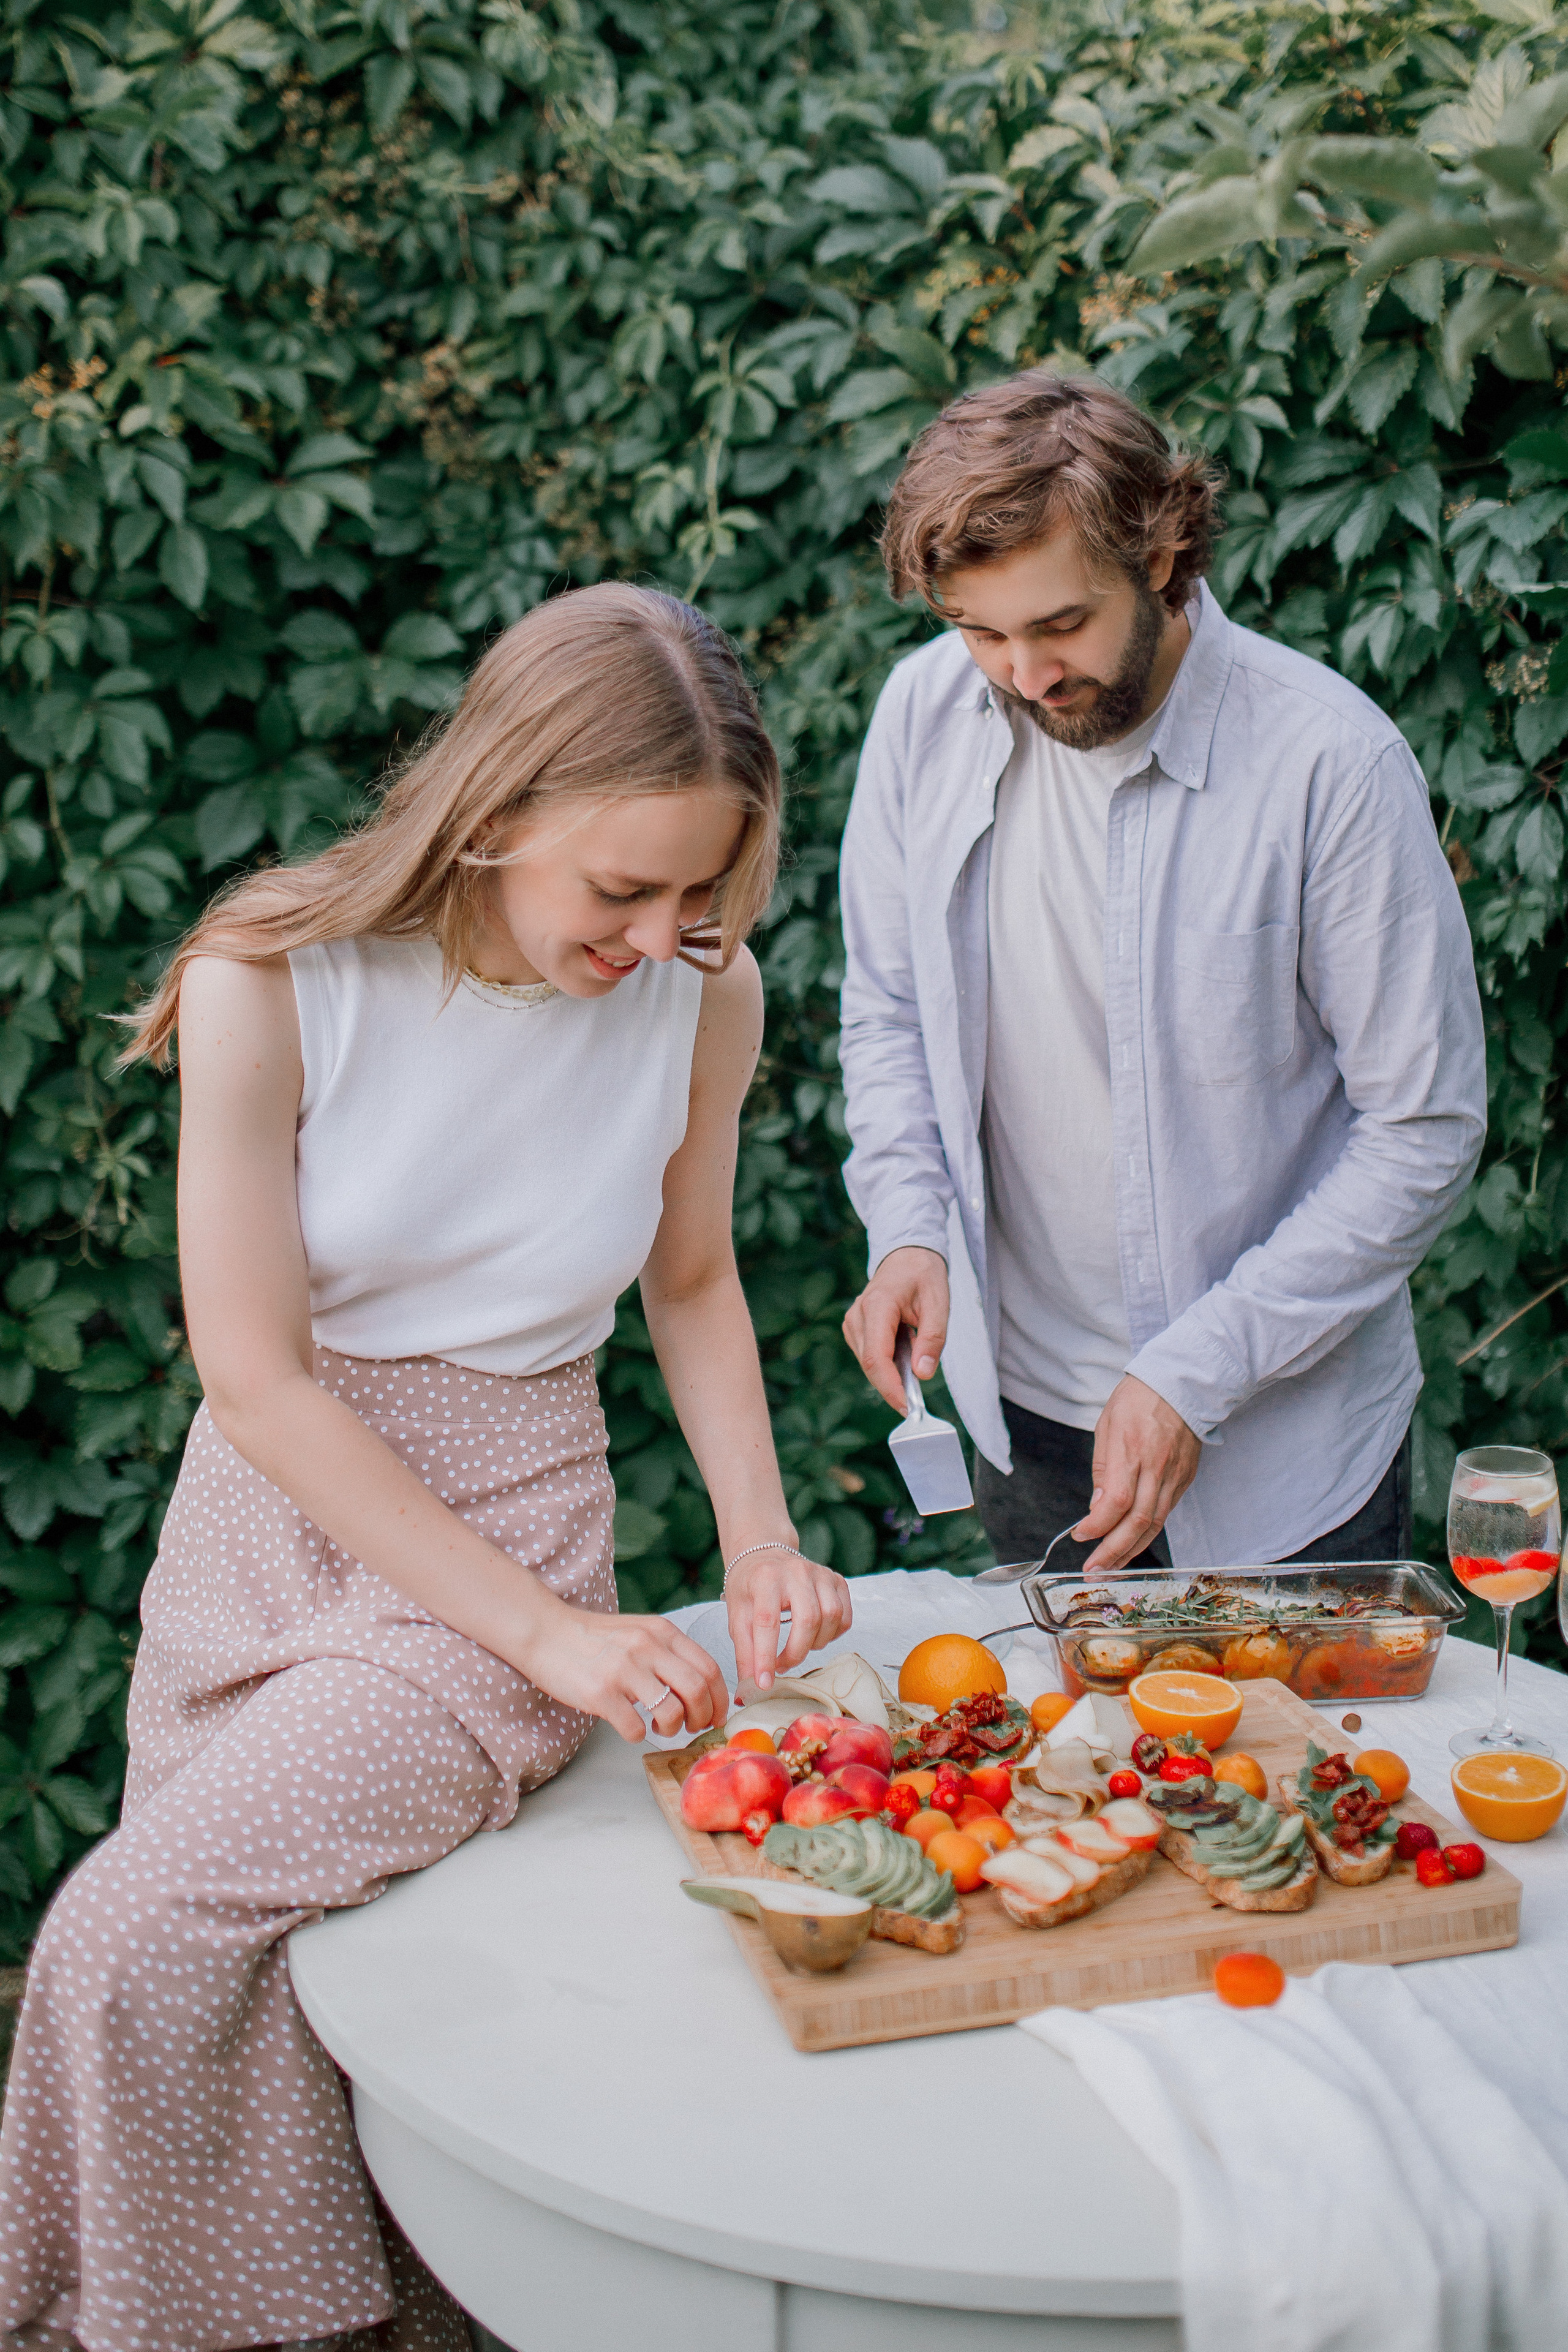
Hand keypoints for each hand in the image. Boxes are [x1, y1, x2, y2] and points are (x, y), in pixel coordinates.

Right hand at [517, 1598, 729, 1743]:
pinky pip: (635, 1727)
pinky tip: (630, 1727)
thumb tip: (701, 1688)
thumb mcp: (638, 1631)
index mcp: (661, 1632)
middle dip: (702, 1717)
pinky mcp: (600, 1693)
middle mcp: (647, 1647)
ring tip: (660, 1726)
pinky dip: (639, 1735)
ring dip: (672, 1728)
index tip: (716, 1716)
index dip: (720, 1699)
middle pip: (697, 1691)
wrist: (545, 1632)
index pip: (709, 1668)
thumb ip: (667, 1652)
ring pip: (671, 1711)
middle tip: (691, 1726)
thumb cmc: (594, 1638)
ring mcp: (623, 1670)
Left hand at [725, 1544, 853, 1691]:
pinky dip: (832, 1634)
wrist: (765, 1555)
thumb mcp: (737, 1617)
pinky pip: (845, 1617)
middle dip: (796, 1652)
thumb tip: (748, 1689)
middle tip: (782, 1664)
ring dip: (815, 1644)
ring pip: (832, 1618)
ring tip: (797, 1647)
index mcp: (766, 1578)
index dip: (766, 1656)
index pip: (768, 1622)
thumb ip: (744, 1652)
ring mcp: (820, 1573)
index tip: (764, 1682)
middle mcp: (796, 1572)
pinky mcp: (836, 1579)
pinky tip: (814, 1635)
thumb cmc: (749, 1588)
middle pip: (808, 1620)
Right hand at [842, 1246, 949, 1415]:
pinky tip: (905, 1349)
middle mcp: (858, 1315)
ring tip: (916, 1353)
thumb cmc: (923, 1275)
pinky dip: (887, 1363)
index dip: (890, 1387)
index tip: (907, 1407)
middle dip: (893, 1386)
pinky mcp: (855, 1329)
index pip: (877, 1356)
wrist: (907, 1256)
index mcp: (878, 1305)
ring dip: (891, 1373)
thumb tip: (923, 1374)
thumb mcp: (939, 1303)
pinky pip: (869, 1356)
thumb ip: (933, 1339)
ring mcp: (853, 1322)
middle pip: (870, 1365)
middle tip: (918, 1400)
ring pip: (868, 1363)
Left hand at [1074, 1376, 1200, 1572]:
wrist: (1182, 1383)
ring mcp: (1175, 1476)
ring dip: (1131, 1549)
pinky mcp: (1186, 1478)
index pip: (1117, 1502)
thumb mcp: (1107, 1426)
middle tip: (1094, 1569)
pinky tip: (1133, 1542)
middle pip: (1138, 1522)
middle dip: (1113, 1551)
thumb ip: (1103, 1469)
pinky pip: (1166, 1513)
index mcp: (1132, 1450)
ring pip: (1156, 1524)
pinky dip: (1148, 1533)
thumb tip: (1096, 1508)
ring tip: (1111, 1565)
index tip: (1080, 1535)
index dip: (1098, 1525)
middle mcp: (1157, 1468)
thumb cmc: (1138, 1399)